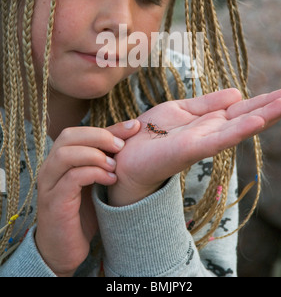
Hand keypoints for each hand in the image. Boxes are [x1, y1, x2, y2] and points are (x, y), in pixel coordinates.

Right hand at [35, 121, 139, 276]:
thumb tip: (131, 133)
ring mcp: (49, 184)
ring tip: (114, 166)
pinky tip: (110, 180)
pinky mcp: (54, 202)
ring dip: (95, 155)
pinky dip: (94, 174)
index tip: (135, 127)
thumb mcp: (96, 179)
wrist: (65, 250)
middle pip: (68, 135)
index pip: (80, 131)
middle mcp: (50, 167)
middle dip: (99, 136)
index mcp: (60, 158)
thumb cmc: (83, 212)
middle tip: (121, 147)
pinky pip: (71, 178)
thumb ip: (105, 159)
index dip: (108, 127)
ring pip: (66, 154)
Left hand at [108, 88, 280, 206]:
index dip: (267, 101)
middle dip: (274, 106)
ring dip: (264, 115)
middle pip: (249, 116)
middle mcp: (213, 132)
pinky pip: (218, 139)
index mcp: (211, 121)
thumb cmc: (152, 133)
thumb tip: (238, 92)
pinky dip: (238, 130)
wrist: (126, 154)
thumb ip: (209, 103)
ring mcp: (204, 142)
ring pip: (240, 127)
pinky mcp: (191, 149)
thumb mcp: (182, 110)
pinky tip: (256, 121)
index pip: (245, 108)